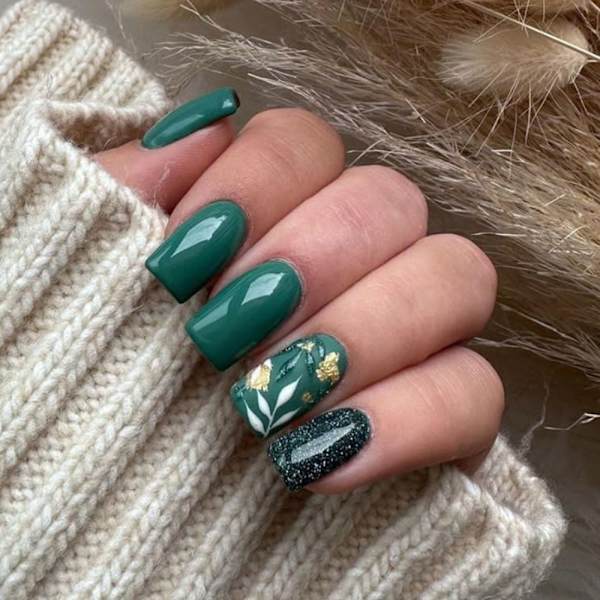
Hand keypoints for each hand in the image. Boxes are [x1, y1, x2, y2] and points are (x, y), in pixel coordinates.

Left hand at [95, 88, 502, 493]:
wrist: (129, 503)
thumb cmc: (106, 378)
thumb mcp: (98, 275)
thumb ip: (130, 189)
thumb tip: (202, 125)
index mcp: (282, 217)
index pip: (310, 142)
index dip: (256, 182)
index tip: (184, 257)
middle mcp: (358, 264)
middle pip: (394, 201)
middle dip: (313, 257)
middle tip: (227, 331)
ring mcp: (412, 338)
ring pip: (459, 279)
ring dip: (363, 331)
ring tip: (269, 397)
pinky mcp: (442, 418)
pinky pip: (476, 396)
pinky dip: (406, 420)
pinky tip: (319, 455)